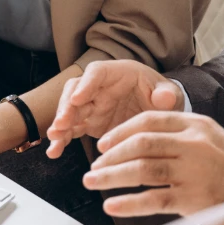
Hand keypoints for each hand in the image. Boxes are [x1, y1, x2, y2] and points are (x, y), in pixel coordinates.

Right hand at [45, 60, 182, 158]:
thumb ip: (166, 94)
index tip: (78, 98)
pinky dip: (62, 139)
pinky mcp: (89, 122)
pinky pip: (72, 129)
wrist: (158, 109)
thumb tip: (163, 98)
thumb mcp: (168, 92)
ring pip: (69, 110)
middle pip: (75, 91)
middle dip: (66, 106)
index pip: (97, 72)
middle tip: (62, 123)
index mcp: (118, 73)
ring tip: (54, 138)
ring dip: (60, 123)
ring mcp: (92, 105)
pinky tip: (55, 152)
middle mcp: (100, 87)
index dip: (86, 84)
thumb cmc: (161, 95)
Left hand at [81, 111, 223, 224]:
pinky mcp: (192, 198)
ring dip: (112, 177)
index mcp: (195, 125)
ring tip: (94, 182)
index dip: (121, 132)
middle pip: (142, 144)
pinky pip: (153, 200)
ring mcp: (193, 171)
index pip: (149, 121)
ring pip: (142, 170)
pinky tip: (112, 204)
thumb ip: (178, 134)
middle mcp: (193, 144)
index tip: (105, 144)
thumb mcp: (209, 137)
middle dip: (112, 156)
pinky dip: (129, 203)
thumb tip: (136, 140)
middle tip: (95, 166)